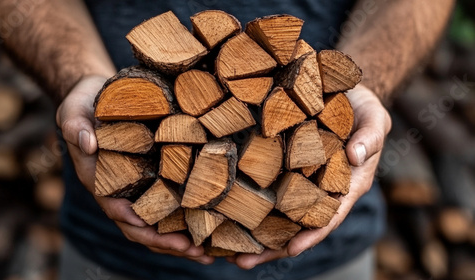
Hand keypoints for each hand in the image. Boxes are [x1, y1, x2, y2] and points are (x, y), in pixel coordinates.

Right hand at [56, 75, 213, 264]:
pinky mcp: (153, 179)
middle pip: (139, 226)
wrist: (98, 96)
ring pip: (156, 224)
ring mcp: (136, 188)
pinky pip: (168, 206)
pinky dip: (186, 221)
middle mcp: (118, 190)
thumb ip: (75, 126)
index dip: (132, 220)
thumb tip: (88, 144)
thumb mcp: (73, 110)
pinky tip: (210, 229)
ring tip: (207, 252)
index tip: (152, 229)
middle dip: (164, 241)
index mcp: (98, 178)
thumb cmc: (84, 103)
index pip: (114, 207)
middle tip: (194, 251)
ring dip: (179, 241)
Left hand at [228, 84, 391, 268]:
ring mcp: (298, 179)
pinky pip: (263, 186)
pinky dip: (246, 201)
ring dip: (252, 232)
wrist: (342, 91)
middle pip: (295, 224)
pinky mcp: (280, 165)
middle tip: (242, 262)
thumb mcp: (373, 118)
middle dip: (270, 246)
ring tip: (224, 250)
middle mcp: (319, 188)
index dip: (312, 234)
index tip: (291, 250)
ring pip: (275, 212)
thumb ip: (370, 137)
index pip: (328, 215)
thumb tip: (357, 156)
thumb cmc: (362, 108)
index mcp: (345, 184)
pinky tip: (224, 212)